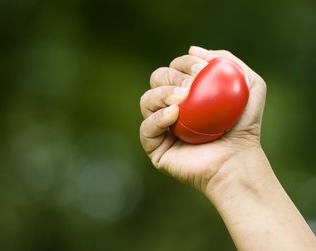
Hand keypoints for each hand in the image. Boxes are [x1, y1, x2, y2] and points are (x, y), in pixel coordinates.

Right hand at [139, 46, 266, 193]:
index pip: (174, 68)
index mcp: (186, 92)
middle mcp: (170, 107)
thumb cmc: (244, 126)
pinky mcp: (155, 147)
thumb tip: (193, 48)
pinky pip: (146, 128)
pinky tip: (174, 115)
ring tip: (182, 100)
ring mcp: (161, 127)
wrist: (237, 161)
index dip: (183, 63)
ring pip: (146, 100)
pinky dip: (157, 118)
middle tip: (191, 86)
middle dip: (171, 77)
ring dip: (162, 94)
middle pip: (156, 79)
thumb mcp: (250, 85)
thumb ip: (228, 61)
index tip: (201, 70)